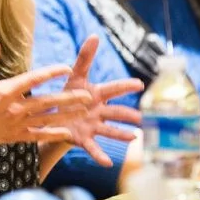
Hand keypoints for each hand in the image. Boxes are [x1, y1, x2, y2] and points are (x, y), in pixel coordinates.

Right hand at [0, 38, 92, 156]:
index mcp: (4, 91)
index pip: (33, 79)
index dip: (51, 72)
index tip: (67, 67)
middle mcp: (13, 109)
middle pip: (47, 101)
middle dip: (69, 98)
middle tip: (89, 95)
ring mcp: (15, 124)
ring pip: (47, 119)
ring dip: (67, 115)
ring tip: (85, 111)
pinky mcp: (13, 137)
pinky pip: (37, 136)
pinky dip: (52, 134)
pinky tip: (67, 133)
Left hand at [54, 35, 143, 166]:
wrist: (56, 116)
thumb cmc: (70, 93)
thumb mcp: (75, 76)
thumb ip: (85, 58)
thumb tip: (94, 35)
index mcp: (97, 94)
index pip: (112, 88)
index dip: (125, 86)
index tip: (140, 84)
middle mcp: (99, 111)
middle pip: (116, 112)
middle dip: (129, 115)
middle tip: (143, 117)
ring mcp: (93, 126)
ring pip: (110, 130)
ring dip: (122, 134)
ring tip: (133, 137)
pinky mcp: (83, 139)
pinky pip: (94, 148)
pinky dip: (100, 156)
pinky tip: (109, 164)